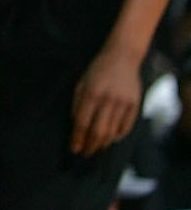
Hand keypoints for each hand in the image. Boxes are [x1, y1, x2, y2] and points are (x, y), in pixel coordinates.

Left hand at [72, 38, 144, 156]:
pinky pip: (125, 127)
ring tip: (96, 147)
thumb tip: (75, 125)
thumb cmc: (97, 70)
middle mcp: (108, 99)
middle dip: (90, 146)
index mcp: (91, 92)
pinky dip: (117, 136)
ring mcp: (123, 103)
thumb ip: (77, 103)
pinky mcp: (134, 105)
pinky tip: (110, 139)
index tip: (74, 149)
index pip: (82, 122)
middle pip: (98, 131)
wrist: (122, 57)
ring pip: (112, 132)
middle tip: (85, 153)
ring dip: (103, 143)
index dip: (77, 138)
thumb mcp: (82, 82)